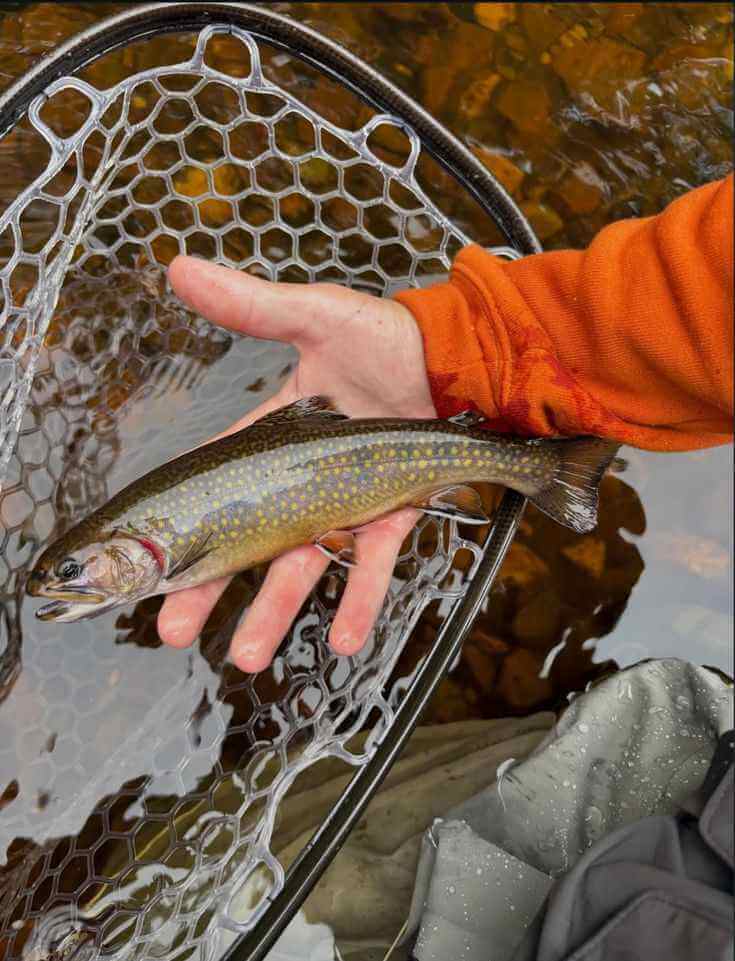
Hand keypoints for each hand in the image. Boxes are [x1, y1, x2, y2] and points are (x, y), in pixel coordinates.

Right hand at [157, 256, 435, 671]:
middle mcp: (302, 478)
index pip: (214, 481)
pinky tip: (344, 640)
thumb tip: (177, 266)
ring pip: (302, 565)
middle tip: (175, 629)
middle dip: (209, 587)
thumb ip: (251, 306)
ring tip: (247, 657)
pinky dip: (359, 600)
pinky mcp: (390, 514)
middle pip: (246, 542)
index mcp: (274, 435)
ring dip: (275, 612)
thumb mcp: (314, 318)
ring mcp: (345, 502)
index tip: (141, 559)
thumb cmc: (389, 335)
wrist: (463, 358)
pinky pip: (370, 564)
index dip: (178, 520)